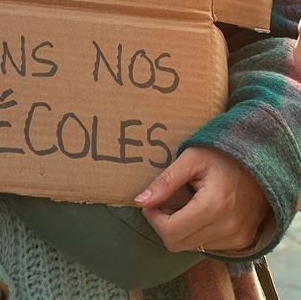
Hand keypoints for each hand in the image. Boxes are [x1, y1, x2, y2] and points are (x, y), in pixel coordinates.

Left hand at [136, 146, 269, 253]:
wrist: (263, 164)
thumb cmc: (223, 156)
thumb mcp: (191, 159)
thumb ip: (165, 182)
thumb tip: (140, 201)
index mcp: (213, 206)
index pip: (170, 232)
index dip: (153, 218)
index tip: (152, 202)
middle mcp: (228, 227)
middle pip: (177, 244)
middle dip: (163, 225)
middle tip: (165, 203)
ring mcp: (237, 237)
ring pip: (190, 247)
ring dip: (180, 230)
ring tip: (185, 206)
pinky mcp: (242, 241)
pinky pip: (206, 247)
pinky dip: (196, 233)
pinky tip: (199, 214)